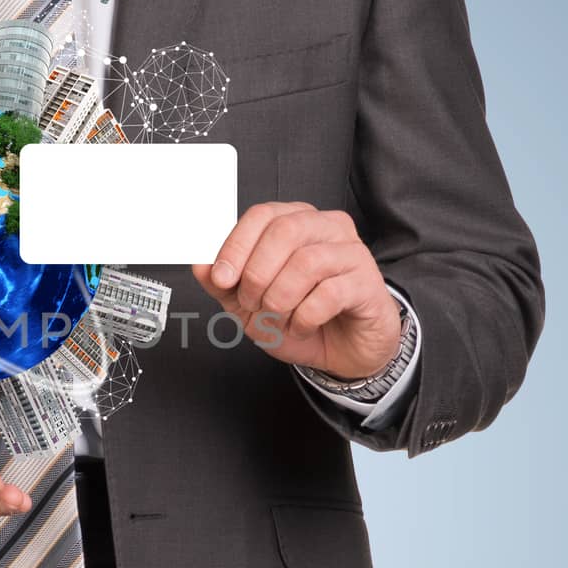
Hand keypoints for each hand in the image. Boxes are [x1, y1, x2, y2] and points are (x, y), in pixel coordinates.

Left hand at [192, 202, 400, 376]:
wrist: (342, 352)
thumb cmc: (301, 318)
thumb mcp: (250, 305)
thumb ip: (224, 284)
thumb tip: (200, 265)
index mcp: (297, 222)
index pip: (262, 215)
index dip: (236, 246)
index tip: (222, 279)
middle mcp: (327, 228)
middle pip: (285, 231)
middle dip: (257, 274)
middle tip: (251, 304)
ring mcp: (352, 253)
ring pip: (307, 262)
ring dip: (281, 299)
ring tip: (278, 318)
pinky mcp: (367, 283)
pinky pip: (329, 293)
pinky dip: (305, 317)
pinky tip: (302, 326)